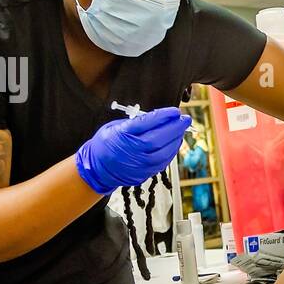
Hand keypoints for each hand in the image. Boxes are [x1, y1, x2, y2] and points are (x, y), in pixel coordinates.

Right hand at [75, 107, 191, 193]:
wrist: (98, 168)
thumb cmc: (105, 145)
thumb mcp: (115, 127)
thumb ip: (135, 123)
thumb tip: (158, 118)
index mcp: (123, 135)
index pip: (147, 123)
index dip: (164, 116)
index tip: (175, 111)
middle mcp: (132, 150)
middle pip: (159, 138)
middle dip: (175, 127)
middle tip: (185, 119)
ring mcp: (140, 163)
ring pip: (165, 151)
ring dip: (176, 139)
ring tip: (181, 129)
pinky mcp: (146, 172)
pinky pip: (164, 161)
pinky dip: (172, 150)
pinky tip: (175, 142)